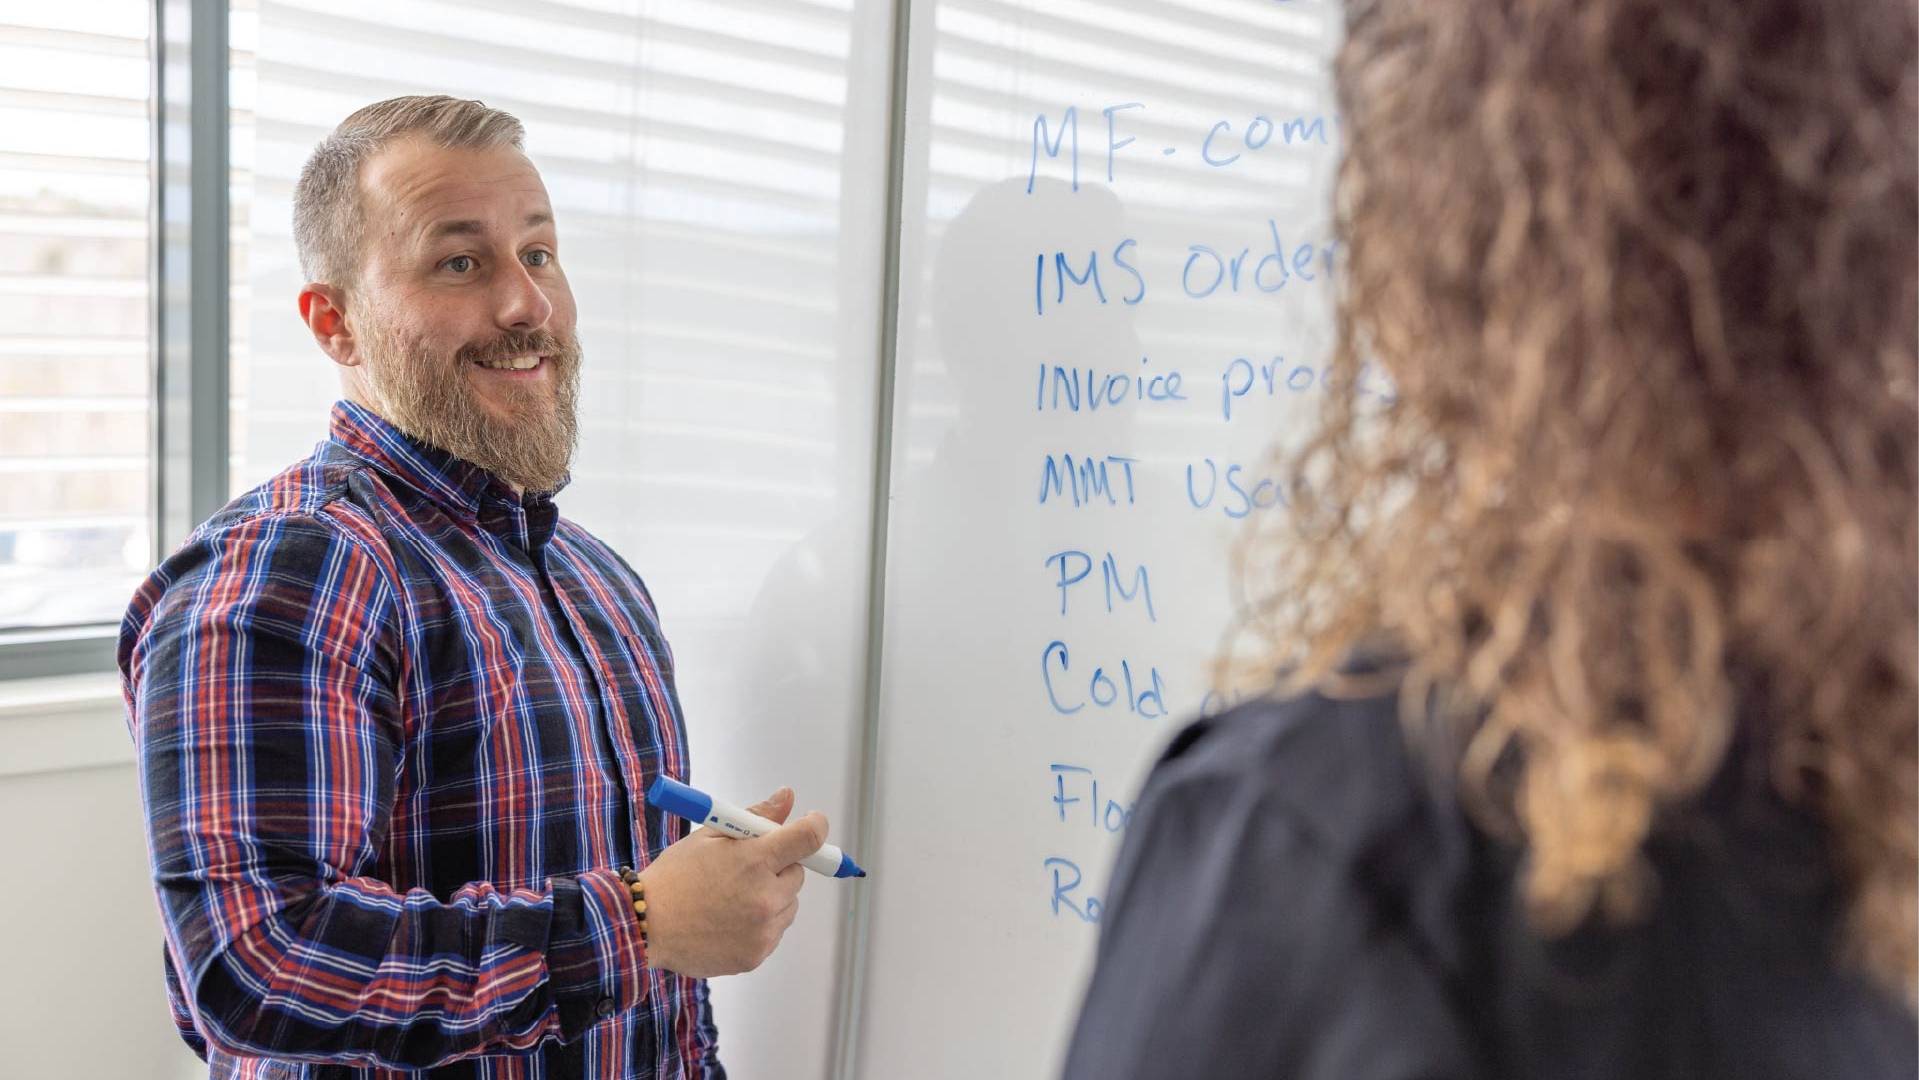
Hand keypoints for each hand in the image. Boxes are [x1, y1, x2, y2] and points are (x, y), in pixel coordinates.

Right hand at [638, 787, 828, 977]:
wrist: (644, 926)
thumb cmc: (675, 876)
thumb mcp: (710, 835)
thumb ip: (755, 816)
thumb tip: (787, 797)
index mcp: (754, 861)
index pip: (808, 839)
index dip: (815, 827)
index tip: (812, 823)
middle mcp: (765, 897)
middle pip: (798, 874)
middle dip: (779, 867)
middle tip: (747, 867)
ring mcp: (762, 930)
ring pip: (788, 905)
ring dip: (772, 897)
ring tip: (732, 897)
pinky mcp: (756, 955)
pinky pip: (774, 932)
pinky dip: (760, 924)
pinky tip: (728, 919)